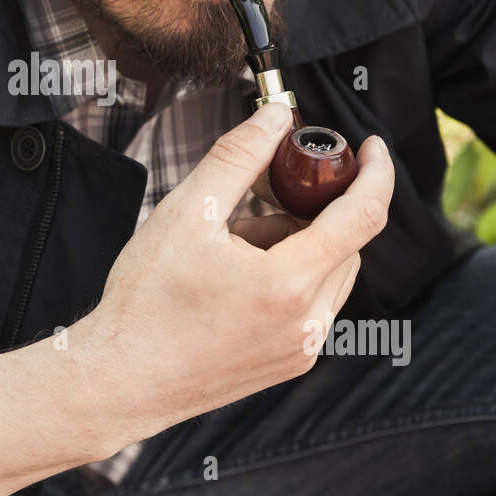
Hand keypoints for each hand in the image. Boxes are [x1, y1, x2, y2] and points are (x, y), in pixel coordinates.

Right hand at [84, 101, 395, 435]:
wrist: (121, 379)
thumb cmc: (145, 300)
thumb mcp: (186, 212)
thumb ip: (238, 156)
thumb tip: (277, 116)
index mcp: (289, 284)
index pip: (364, 216)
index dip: (374, 172)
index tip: (369, 146)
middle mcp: (308, 324)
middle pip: (344, 242)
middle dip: (308, 210)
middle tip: (253, 198)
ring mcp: (301, 349)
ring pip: (328, 273)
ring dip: (297, 245)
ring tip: (231, 246)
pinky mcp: (289, 363)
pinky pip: (312, 304)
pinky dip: (289, 277)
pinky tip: (235, 278)